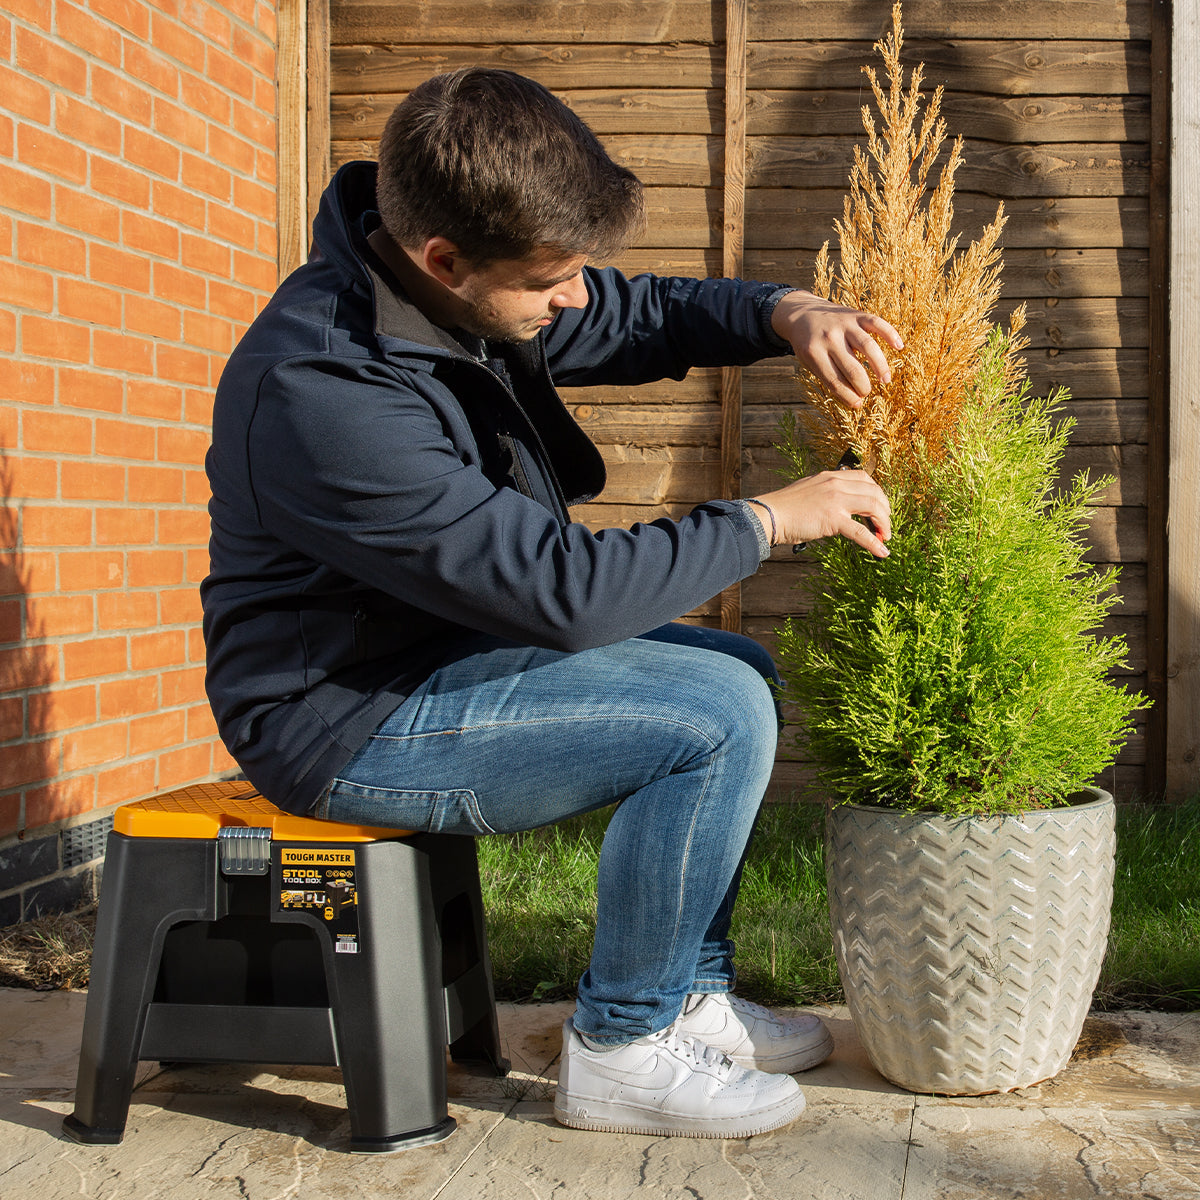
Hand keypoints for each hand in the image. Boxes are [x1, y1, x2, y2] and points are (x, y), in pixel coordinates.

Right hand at [750, 470, 891, 558]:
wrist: (769, 515)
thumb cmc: (784, 507)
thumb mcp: (809, 490)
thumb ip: (825, 493)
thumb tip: (838, 506)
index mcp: (831, 476)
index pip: (865, 478)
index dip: (877, 493)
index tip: (878, 508)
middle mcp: (836, 483)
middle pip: (875, 492)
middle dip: (885, 510)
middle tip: (885, 525)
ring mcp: (836, 500)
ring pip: (874, 507)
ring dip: (884, 524)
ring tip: (885, 537)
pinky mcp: (832, 519)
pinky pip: (861, 532)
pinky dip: (875, 543)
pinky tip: (882, 552)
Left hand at [770, 290, 903, 408]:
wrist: (801, 312)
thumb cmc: (808, 344)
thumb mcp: (809, 361)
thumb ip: (828, 376)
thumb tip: (854, 398)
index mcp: (814, 353)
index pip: (834, 381)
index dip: (848, 396)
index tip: (858, 405)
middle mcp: (829, 338)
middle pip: (852, 368)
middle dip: (862, 386)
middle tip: (867, 392)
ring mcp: (844, 325)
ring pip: (868, 347)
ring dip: (880, 366)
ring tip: (885, 380)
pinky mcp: (856, 314)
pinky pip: (877, 323)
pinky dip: (890, 334)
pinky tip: (899, 347)